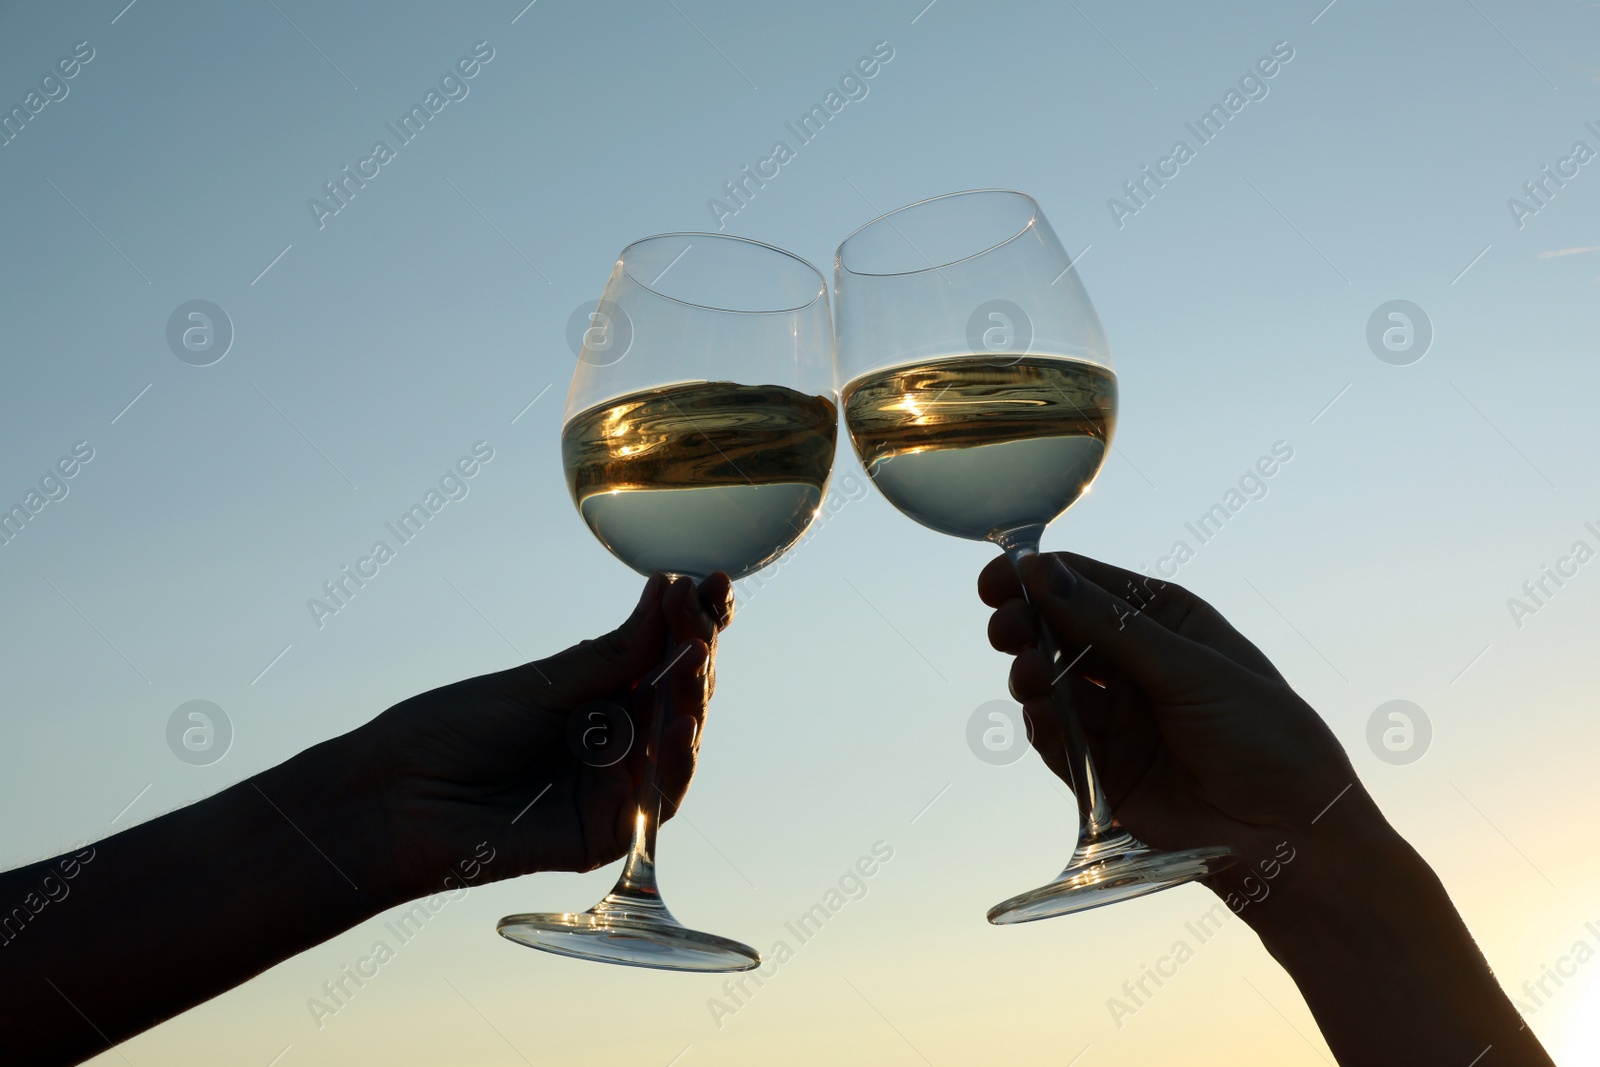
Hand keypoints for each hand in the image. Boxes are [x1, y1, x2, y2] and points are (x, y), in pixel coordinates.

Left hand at [343, 573, 732, 902]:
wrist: (397, 800)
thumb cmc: (453, 731)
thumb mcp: (542, 684)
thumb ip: (614, 654)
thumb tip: (671, 589)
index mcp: (595, 696)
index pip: (661, 656)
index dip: (692, 622)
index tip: (713, 581)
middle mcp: (612, 740)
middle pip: (676, 696)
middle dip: (696, 651)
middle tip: (704, 611)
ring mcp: (611, 788)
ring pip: (675, 743)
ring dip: (692, 698)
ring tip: (699, 656)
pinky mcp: (605, 834)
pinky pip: (657, 800)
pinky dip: (675, 761)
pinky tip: (682, 723)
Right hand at [981, 551, 1381, 903]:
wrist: (1293, 840)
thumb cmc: (1265, 738)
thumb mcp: (1190, 669)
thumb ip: (1109, 625)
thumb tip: (1041, 571)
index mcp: (1169, 623)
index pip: (1093, 586)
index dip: (1043, 577)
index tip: (999, 578)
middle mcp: (1139, 666)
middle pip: (1063, 632)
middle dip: (1028, 624)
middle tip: (1005, 626)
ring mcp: (1120, 719)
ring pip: (1054, 684)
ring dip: (1033, 673)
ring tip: (1029, 674)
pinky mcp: (1103, 772)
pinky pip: (1059, 739)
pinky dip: (1045, 724)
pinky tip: (1044, 714)